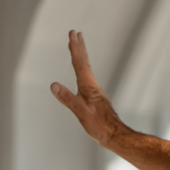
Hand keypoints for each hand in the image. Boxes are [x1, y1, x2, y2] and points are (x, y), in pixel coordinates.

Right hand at [50, 31, 122, 145]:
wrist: (115, 136)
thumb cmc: (100, 126)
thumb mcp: (81, 112)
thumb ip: (67, 98)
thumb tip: (53, 85)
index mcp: (88, 87)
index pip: (80, 63)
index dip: (75, 48)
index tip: (72, 34)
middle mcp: (92, 86)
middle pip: (85, 63)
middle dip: (79, 47)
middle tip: (76, 33)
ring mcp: (95, 92)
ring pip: (87, 70)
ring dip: (82, 56)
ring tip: (79, 47)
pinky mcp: (96, 99)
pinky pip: (87, 78)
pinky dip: (83, 69)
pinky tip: (83, 74)